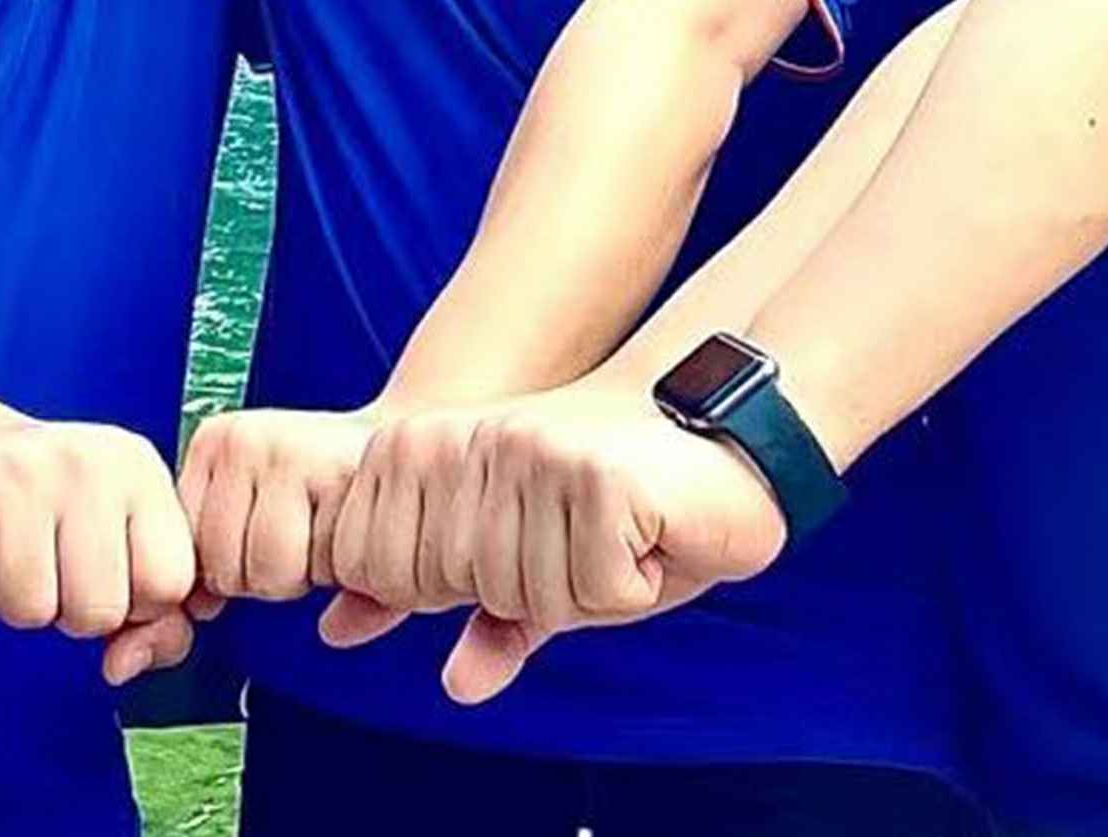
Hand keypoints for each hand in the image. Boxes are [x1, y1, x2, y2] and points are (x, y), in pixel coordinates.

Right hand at [0, 416, 199, 676]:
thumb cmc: (55, 507)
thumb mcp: (123, 538)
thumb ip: (159, 622)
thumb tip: (118, 669)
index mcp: (137, 467)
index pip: (169, 583)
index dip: (139, 602)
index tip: (112, 572)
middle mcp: (82, 462)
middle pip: (97, 612)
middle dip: (73, 612)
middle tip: (55, 567)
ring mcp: (16, 472)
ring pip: (30, 612)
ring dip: (18, 605)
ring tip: (15, 557)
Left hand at [179, 402, 378, 605]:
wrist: (407, 454)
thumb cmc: (329, 488)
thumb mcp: (259, 506)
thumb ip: (219, 556)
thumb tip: (199, 609)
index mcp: (215, 443)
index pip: (188, 550)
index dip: (231, 566)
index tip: (263, 541)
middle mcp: (243, 441)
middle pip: (224, 568)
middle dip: (264, 575)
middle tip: (301, 540)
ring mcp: (286, 454)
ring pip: (267, 572)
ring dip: (303, 575)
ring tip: (323, 537)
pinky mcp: (336, 477)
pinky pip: (318, 567)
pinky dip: (339, 570)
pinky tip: (348, 534)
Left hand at [320, 383, 786, 703]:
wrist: (723, 445)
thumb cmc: (622, 511)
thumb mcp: (536, 565)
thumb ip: (471, 611)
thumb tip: (407, 666)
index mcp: (420, 449)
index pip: (384, 575)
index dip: (460, 593)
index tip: (523, 548)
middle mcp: (466, 442)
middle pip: (454, 590)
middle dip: (529, 594)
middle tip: (579, 542)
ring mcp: (529, 454)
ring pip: (528, 598)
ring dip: (588, 591)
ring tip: (618, 535)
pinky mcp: (596, 478)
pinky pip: (596, 595)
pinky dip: (636, 585)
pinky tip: (650, 536)